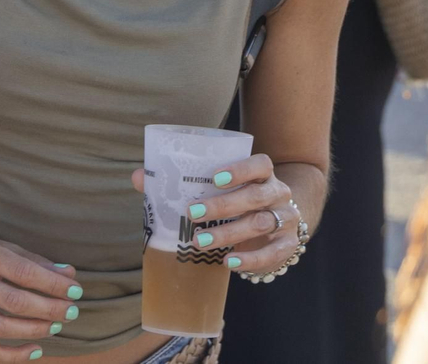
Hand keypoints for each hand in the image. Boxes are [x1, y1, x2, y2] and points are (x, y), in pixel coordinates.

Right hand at [0, 231, 81, 362]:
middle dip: (48, 309)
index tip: (75, 290)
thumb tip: (68, 275)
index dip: (52, 284)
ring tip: (56, 327)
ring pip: (0, 327)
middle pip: (13, 301)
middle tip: (71, 311)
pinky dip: (12, 355)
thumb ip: (31, 261)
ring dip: (35, 330)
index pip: (22, 271)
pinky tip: (35, 349)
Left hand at [129, 154, 300, 275]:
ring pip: (260, 223)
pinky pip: (273, 253)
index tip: (213, 178)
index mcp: (263, 173)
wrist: (278, 220)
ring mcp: (286, 219)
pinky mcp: (287, 245)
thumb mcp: (218, 188)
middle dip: (223, 205)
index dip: (239, 169)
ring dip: (229, 233)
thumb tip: (139, 177)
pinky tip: (228, 262)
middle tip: (192, 213)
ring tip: (200, 242)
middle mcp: (278, 193)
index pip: (260, 164)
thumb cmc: (238, 198)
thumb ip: (180, 181)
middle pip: (255, 195)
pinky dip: (250, 259)